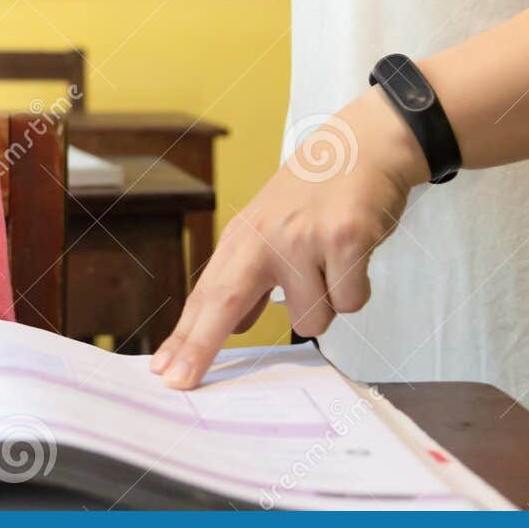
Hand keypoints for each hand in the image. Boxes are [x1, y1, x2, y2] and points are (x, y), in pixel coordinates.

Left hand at [150, 87, 429, 388]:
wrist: (364, 146)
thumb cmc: (317, 192)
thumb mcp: (271, 227)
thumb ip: (254, 277)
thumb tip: (239, 324)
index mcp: (243, 237)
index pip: (206, 294)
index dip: (186, 337)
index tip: (165, 371)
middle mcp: (264, 237)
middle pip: (224, 304)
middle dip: (200, 348)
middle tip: (180, 381)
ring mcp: (303, 237)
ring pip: (312, 319)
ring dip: (328, 302)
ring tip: (333, 261)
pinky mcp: (344, 238)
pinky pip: (350, 301)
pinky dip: (358, 288)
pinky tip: (356, 254)